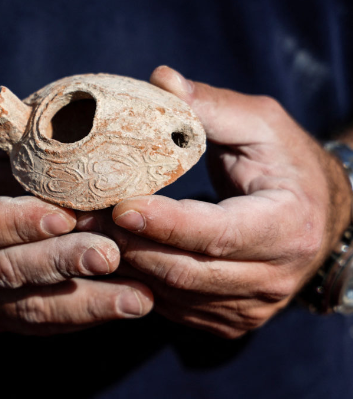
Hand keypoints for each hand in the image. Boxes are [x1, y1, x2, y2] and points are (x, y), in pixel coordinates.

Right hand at [0, 106, 152, 334]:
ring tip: (137, 297)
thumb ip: (27, 128)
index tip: (66, 213)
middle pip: (0, 269)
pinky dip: (81, 317)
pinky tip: (122, 307)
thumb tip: (104, 110)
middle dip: (60, 262)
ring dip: (84, 302)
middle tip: (112, 254)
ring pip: (24, 306)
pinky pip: (36, 323)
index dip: (16, 221)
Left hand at [79, 66, 351, 338]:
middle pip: (185, 271)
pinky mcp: (229, 320)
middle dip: (129, 243)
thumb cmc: (285, 162)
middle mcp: (274, 277)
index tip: (119, 204)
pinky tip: (111, 252)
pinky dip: (138, 281)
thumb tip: (160, 79)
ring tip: (84, 231)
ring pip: (172, 294)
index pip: (215, 234)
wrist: (317, 216)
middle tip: (81, 216)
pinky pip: (173, 307)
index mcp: (286, 226)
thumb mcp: (261, 125)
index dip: (165, 223)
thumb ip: (211, 106)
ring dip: (125, 264)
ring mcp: (251, 307)